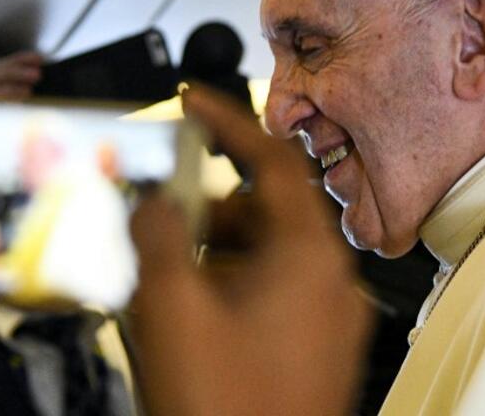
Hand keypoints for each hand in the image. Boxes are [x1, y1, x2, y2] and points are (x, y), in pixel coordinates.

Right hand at [130, 88, 373, 415]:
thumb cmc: (226, 408)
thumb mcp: (173, 307)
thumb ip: (158, 233)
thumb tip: (153, 197)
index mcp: (308, 257)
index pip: (273, 159)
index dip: (230, 120)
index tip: (194, 99)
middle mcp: (331, 281)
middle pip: (268, 209)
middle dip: (210, 202)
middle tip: (163, 210)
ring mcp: (329, 318)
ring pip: (269, 252)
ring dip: (217, 247)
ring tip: (171, 271)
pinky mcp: (316, 348)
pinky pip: (274, 291)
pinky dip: (234, 281)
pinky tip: (195, 308)